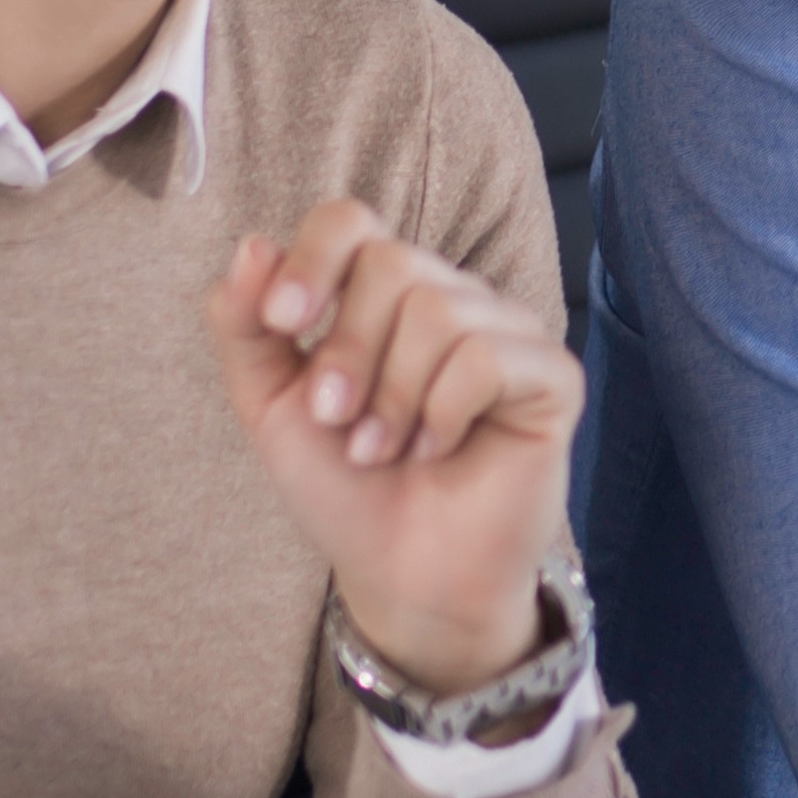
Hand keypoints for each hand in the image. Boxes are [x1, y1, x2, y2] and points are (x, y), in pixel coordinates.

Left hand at [219, 202, 572, 686]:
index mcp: (383, 294)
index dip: (312, 260)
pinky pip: (486, 357)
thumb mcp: (271, 406)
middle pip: (392, 263)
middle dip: (348, 351)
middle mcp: (449, 298)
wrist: (402, 575)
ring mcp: (506, 332)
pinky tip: (440, 448)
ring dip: (393, 397)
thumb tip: (253, 245)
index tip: (282, 322)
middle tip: (339, 422)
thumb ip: (246, 328)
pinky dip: (444, 412)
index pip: (351, 222)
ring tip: (384, 450)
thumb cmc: (345, 488)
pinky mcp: (551, 376)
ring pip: (438, 310)